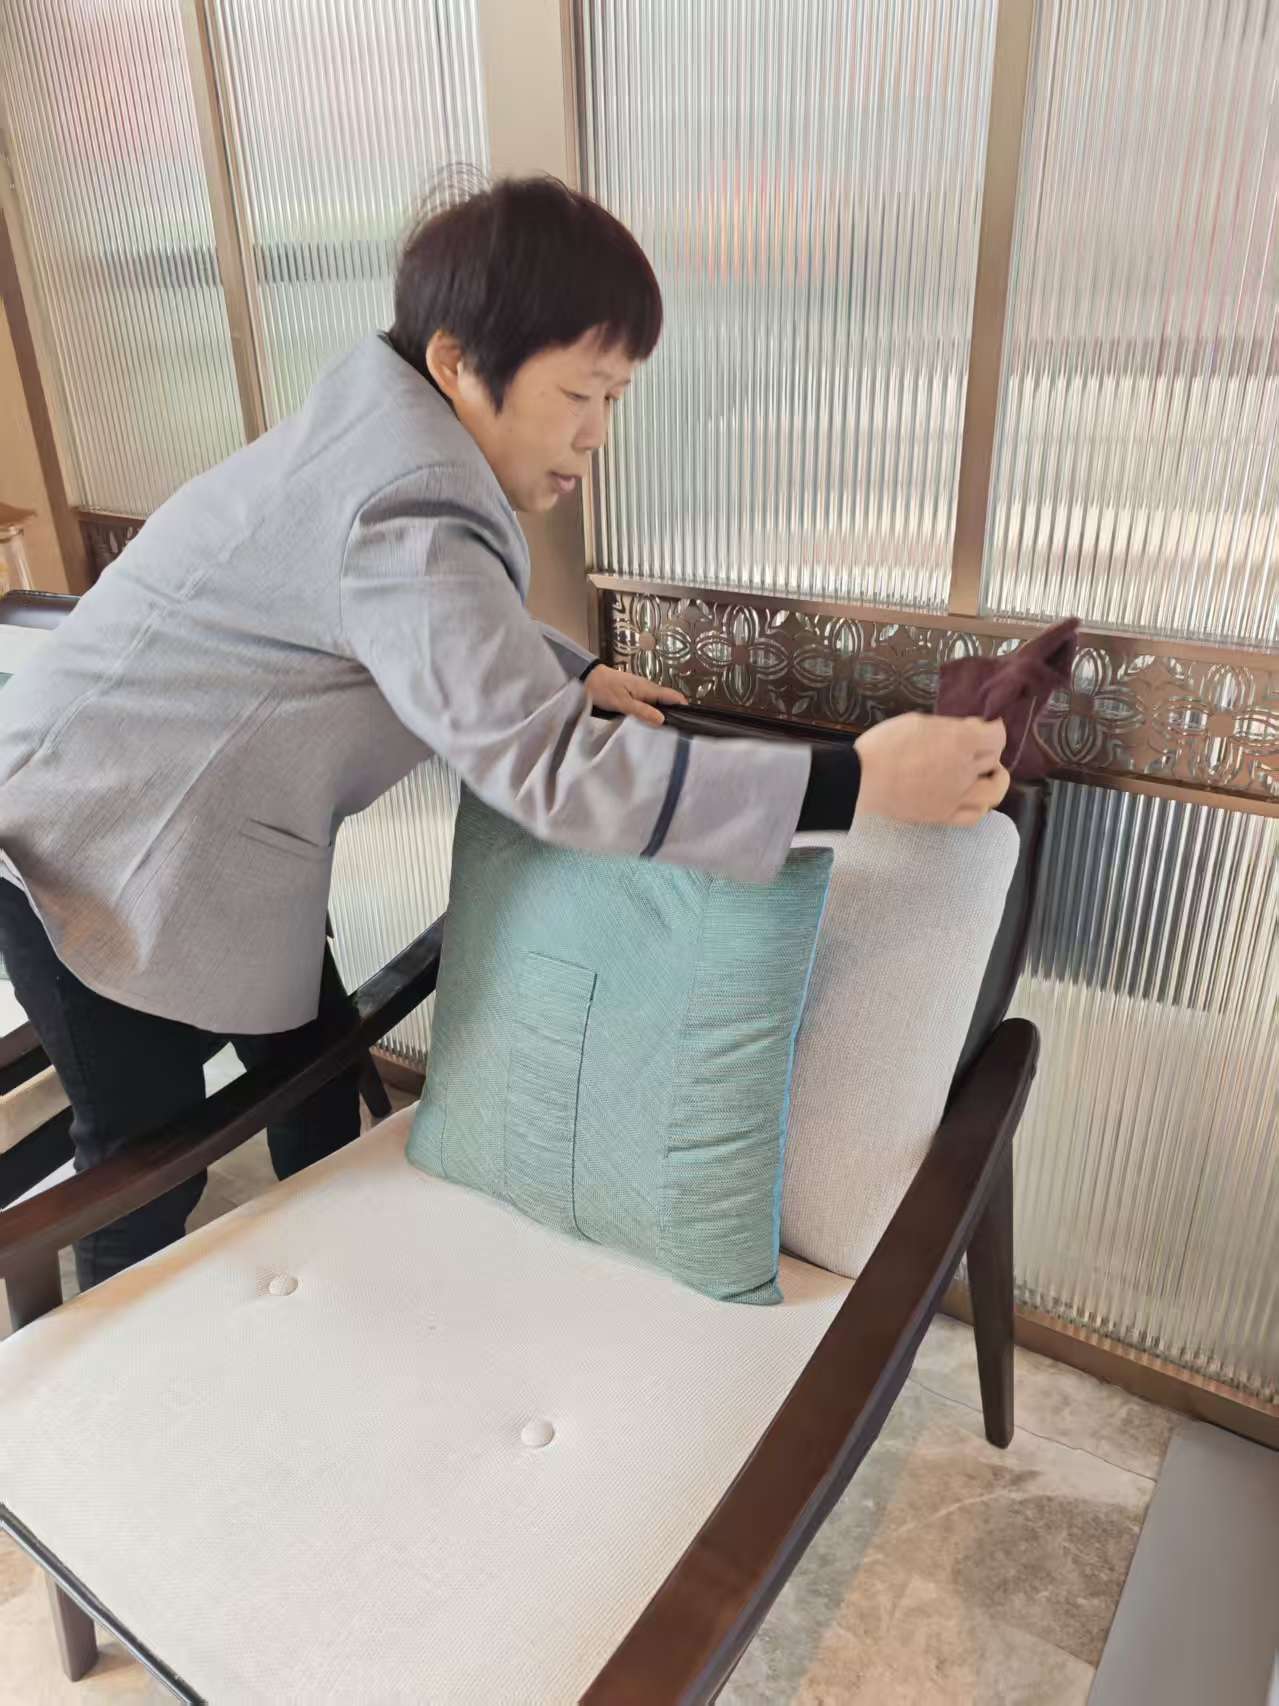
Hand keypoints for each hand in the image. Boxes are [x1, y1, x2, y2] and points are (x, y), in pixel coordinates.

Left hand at [584, 664, 687, 727]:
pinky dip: (650, 714)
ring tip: (662, 732)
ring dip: (660, 715)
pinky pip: (647, 705)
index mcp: (648, 689)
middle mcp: (647, 689)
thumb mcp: (622, 703)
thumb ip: (642, 711)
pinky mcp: (632, 695)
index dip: (683, 707)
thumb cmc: (603, 688)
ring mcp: (640, 691)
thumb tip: (662, 720)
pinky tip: (647, 724)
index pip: (673, 696)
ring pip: (656, 704)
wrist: (587, 678)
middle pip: (666, 702)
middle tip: (674, 733)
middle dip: (673, 715)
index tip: (689, 722)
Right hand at [854, 713, 1010, 826]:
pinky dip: (980, 806)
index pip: (997, 737)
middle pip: (993, 760)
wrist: (862, 779)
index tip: (985, 728)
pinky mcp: (943, 815)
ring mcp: (956, 796)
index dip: (993, 730)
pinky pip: (974, 816)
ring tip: (984, 776)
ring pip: (993, 792)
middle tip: (975, 748)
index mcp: (960, 742)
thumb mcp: (917, 721)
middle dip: (988, 751)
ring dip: (994, 781)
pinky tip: (972, 798)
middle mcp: (965, 770)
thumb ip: (949, 726)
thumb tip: (971, 729)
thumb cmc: (885, 744)